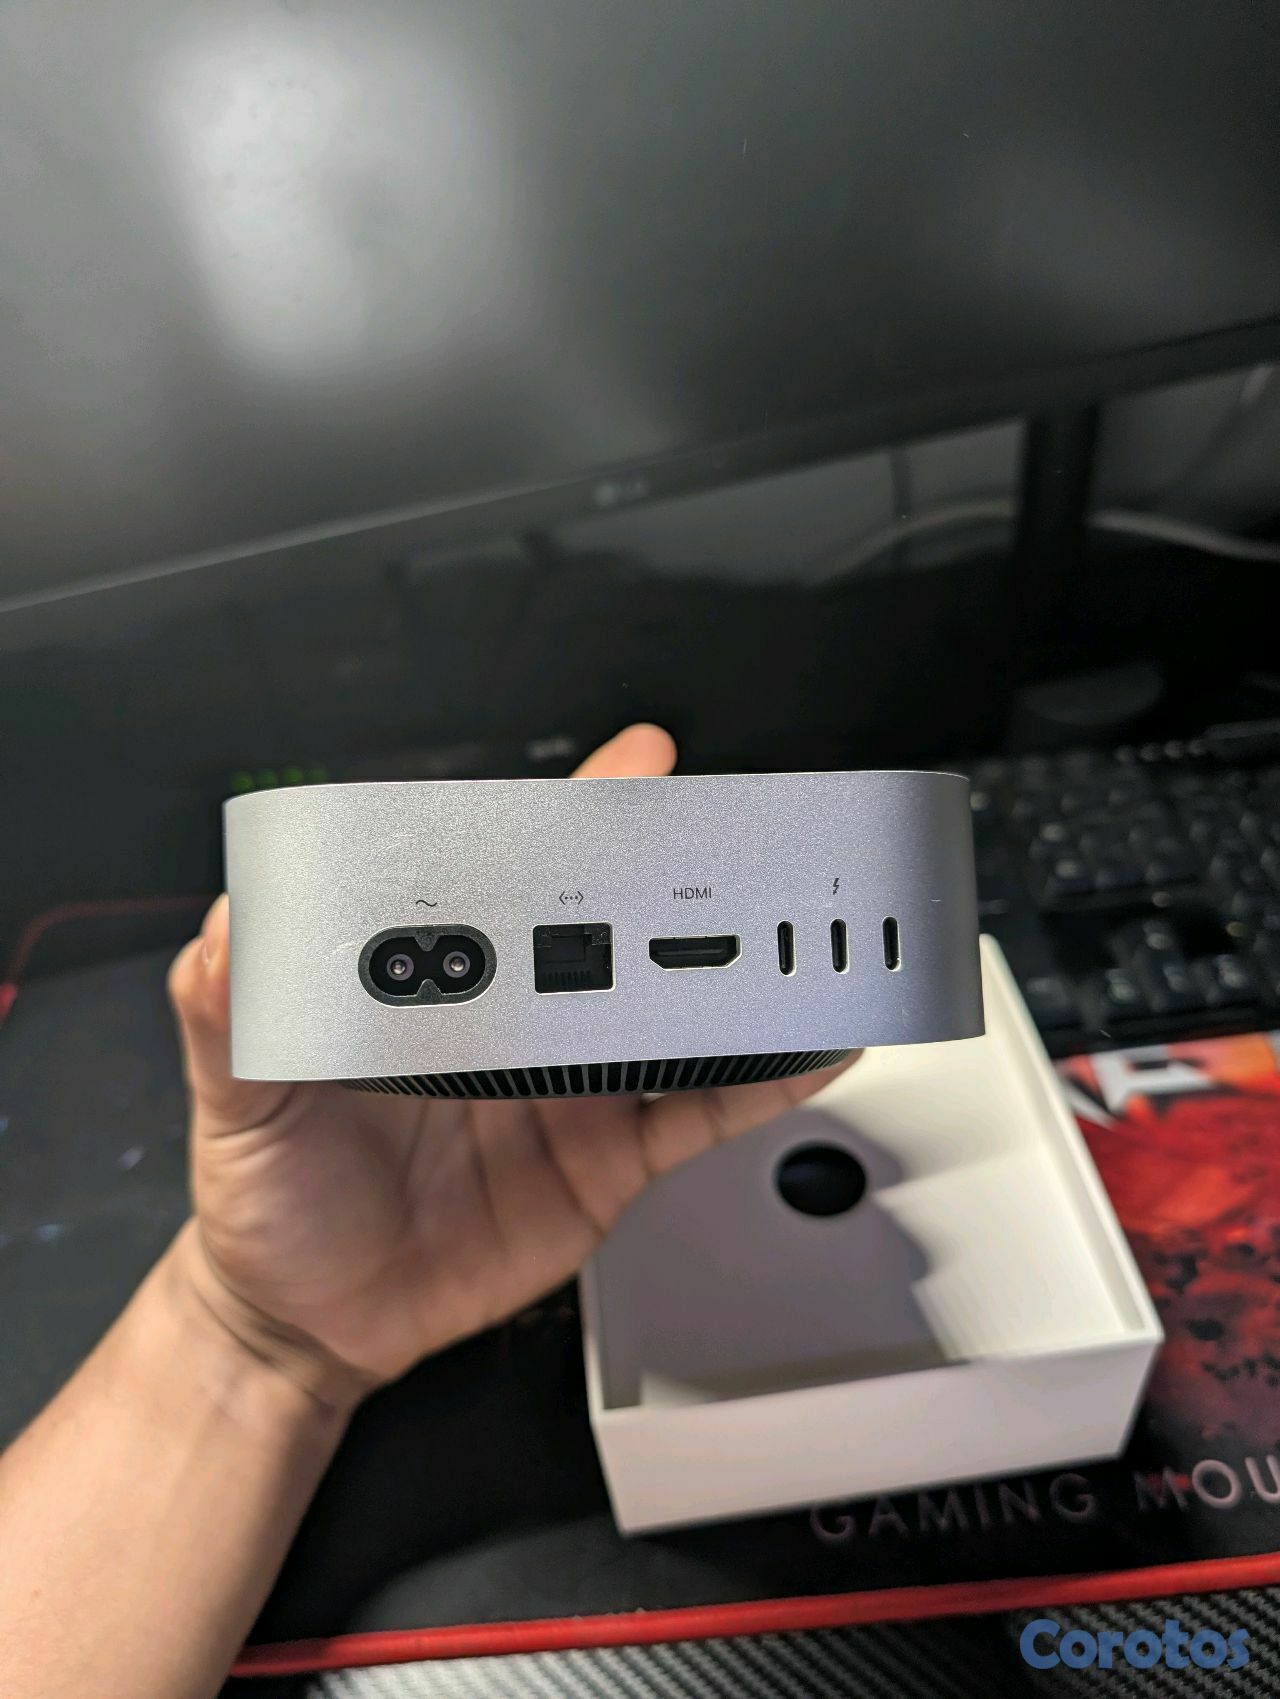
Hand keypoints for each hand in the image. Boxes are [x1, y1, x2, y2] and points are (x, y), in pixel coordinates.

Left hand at [168, 725, 853, 1411]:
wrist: (310, 1322)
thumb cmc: (269, 1194)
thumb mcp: (233, 1100)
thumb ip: (228, 1011)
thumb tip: (227, 931)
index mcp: (435, 986)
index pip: (509, 885)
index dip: (574, 822)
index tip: (628, 775)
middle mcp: (516, 1023)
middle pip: (611, 937)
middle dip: (685, 886)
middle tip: (751, 852)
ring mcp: (572, 1089)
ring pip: (671, 1016)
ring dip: (738, 978)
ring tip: (805, 940)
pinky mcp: (608, 1162)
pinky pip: (696, 1115)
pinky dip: (759, 1083)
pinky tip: (806, 1050)